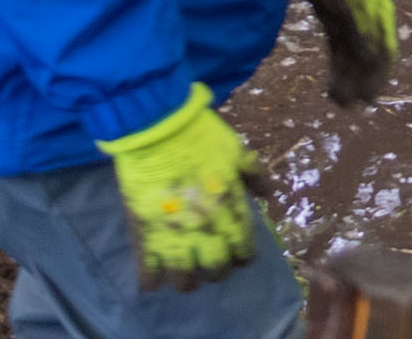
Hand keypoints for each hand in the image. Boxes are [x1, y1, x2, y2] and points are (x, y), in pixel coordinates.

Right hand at [96, 84, 267, 291]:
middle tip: (210, 261)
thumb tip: (267, 195)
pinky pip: (149, 273)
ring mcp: (175, 236)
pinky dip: (151, 281)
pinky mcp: (145, 236)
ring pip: (184, 280)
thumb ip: (255, 176)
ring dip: (186, 281)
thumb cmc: (202, 138)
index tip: (237, 252)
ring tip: (184, 274)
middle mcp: (207, 231)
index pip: (243, 252)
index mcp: (232, 212)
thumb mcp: (238, 152)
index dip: (241, 255)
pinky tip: (154, 279)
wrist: (160, 130)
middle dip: (216, 270)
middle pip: (217, 271)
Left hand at [296, 0, 398, 105]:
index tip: (370, 98)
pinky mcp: (333, 19)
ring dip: (346, 79)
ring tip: (337, 101)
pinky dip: (337, 67)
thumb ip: (363, 34)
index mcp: (379, 17)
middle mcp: (369, 22)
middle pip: (368, 60)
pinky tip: (332, 82)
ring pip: (351, 58)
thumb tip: (372, 62)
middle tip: (349, 107)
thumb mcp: (354, 4)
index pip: (384, 53)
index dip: (379, 77)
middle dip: (360, 83)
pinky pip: (338, 49)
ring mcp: (351, 21)